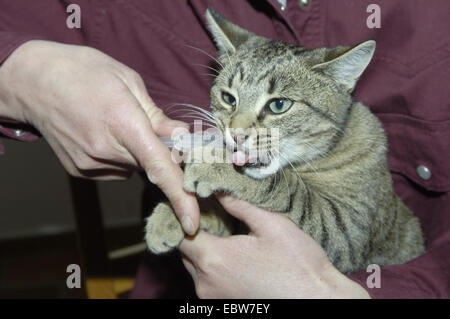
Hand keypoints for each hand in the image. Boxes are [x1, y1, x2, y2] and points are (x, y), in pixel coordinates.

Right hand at [0, 40, 198, 233]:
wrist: (34, 80)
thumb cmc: (84, 72)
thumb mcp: (128, 81)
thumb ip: (157, 116)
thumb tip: (182, 137)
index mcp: (123, 122)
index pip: (160, 168)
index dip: (181, 197)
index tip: (192, 223)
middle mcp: (105, 149)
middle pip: (150, 166)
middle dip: (160, 153)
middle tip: (146, 125)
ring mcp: (89, 164)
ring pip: (133, 168)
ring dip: (136, 153)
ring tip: (115, 123)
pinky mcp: (79, 170)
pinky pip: (115, 170)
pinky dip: (119, 157)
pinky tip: (103, 135)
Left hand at [180, 195, 370, 297]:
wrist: (318, 299)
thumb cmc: (298, 263)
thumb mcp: (270, 224)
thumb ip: (238, 204)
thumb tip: (216, 187)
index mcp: (215, 260)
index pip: (179, 234)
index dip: (182, 217)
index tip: (192, 203)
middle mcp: (206, 284)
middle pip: (185, 252)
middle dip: (194, 233)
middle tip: (211, 215)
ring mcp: (213, 299)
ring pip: (195, 268)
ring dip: (203, 251)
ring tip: (224, 235)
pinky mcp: (223, 307)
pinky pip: (207, 282)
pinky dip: (212, 268)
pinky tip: (234, 257)